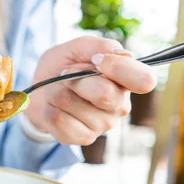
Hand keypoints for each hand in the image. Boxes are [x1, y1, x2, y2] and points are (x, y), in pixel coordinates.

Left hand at [25, 36, 156, 144]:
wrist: (39, 91)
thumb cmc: (62, 67)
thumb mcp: (76, 48)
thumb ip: (98, 46)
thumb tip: (122, 54)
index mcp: (126, 80)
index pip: (144, 80)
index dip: (118, 68)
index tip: (95, 60)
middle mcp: (120, 104)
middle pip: (103, 93)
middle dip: (74, 78)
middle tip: (65, 74)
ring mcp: (103, 124)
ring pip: (71, 103)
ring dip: (55, 91)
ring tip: (57, 90)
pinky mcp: (83, 138)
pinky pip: (57, 119)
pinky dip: (48, 108)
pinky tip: (53, 107)